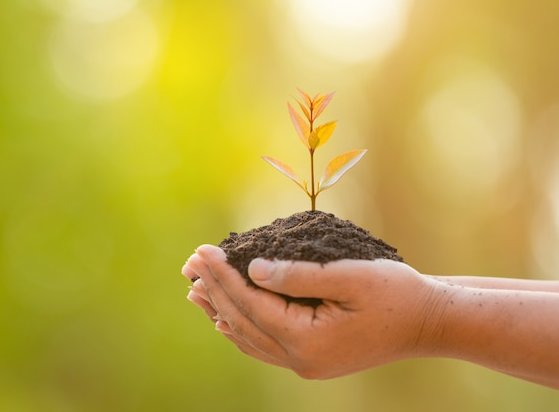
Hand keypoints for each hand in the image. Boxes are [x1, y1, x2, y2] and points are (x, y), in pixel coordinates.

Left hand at [182, 245, 444, 378]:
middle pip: (243, 322)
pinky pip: (264, 346)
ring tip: (195, 290)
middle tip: (190, 263)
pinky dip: (241, 328)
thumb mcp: (351, 277)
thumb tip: (253, 270)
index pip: (251, 304)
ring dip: (221, 310)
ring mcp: (305, 364)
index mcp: (309, 340)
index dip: (223, 276)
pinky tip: (225, 318)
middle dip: (215, 290)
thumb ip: (299, 275)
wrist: (426, 323)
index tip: (202, 251)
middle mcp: (301, 360)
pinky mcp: (310, 359)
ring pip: (249, 338)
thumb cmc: (395, 294)